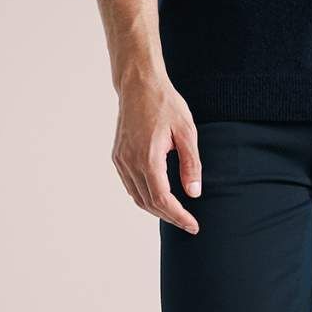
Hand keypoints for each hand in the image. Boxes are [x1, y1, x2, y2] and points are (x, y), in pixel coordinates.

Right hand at [113, 71, 203, 231]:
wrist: (139, 85)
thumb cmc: (165, 104)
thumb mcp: (186, 132)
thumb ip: (191, 164)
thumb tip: (194, 193)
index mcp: (148, 158)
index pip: (162, 199)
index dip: (178, 216)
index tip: (193, 226)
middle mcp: (130, 162)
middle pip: (149, 203)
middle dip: (170, 216)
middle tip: (189, 223)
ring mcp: (121, 160)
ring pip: (137, 197)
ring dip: (156, 210)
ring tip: (176, 214)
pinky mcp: (118, 156)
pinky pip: (130, 185)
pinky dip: (144, 197)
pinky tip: (159, 197)